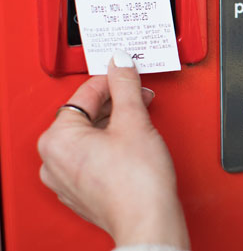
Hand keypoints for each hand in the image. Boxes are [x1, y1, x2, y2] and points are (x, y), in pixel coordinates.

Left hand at [38, 50, 189, 248]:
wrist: (148, 220)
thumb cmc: (137, 181)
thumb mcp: (134, 120)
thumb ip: (126, 85)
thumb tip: (121, 62)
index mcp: (57, 137)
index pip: (85, 93)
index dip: (114, 79)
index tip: (129, 73)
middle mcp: (53, 159)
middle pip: (85, 115)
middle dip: (116, 103)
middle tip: (140, 97)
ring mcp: (64, 178)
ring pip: (89, 137)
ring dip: (114, 124)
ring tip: (140, 121)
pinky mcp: (80, 191)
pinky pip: (92, 157)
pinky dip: (111, 146)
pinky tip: (133, 145)